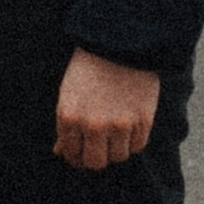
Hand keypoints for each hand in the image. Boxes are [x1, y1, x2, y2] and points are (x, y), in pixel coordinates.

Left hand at [54, 48, 159, 171]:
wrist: (122, 41)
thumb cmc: (90, 66)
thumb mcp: (69, 93)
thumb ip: (65, 125)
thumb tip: (60, 152)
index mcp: (69, 117)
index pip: (72, 154)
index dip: (76, 156)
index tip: (81, 151)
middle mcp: (93, 125)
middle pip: (95, 162)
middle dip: (95, 157)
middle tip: (99, 147)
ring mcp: (120, 125)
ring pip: (118, 157)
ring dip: (115, 148)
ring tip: (115, 131)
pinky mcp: (142, 121)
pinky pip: (137, 146)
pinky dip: (133, 141)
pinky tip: (130, 126)